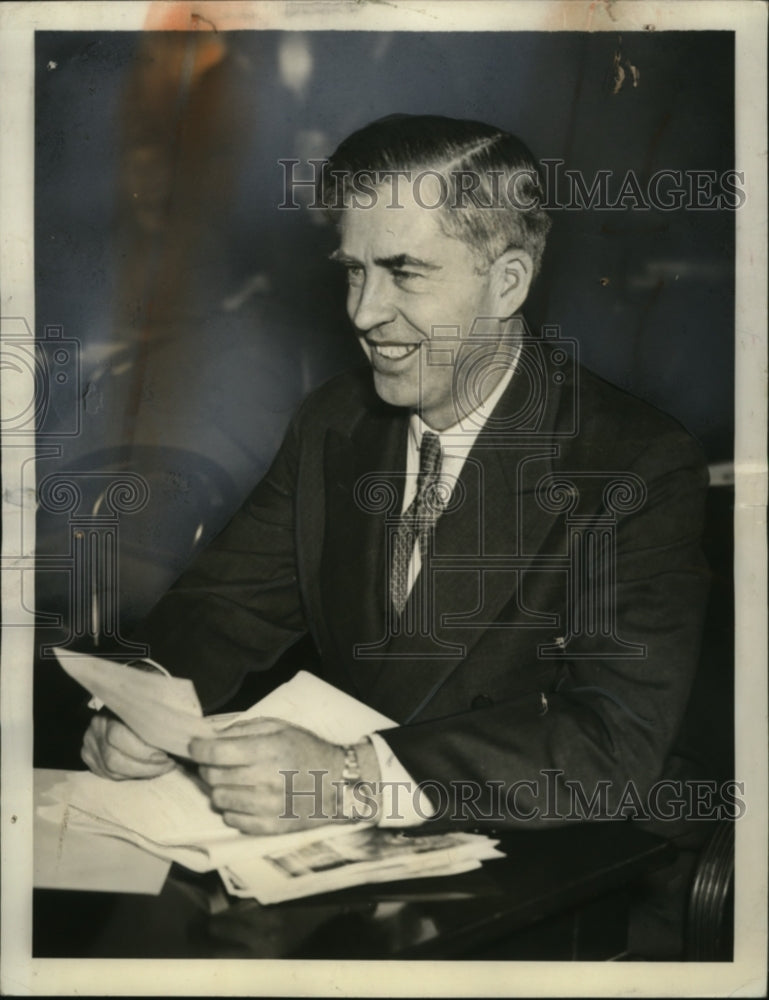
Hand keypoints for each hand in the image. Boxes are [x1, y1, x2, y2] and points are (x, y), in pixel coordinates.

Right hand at [81, 713, 175, 779]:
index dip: (143, 751)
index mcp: (110, 711)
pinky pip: (107, 774)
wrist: (123, 704)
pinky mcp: (88, 756)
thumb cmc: (144, 707)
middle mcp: (95, 728)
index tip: (165, 756)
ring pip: (110, 770)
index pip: (118, 736)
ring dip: (139, 774)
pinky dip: (128, 776)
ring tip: (160, 768)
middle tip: (167, 765)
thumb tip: (184, 739)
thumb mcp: (151, 708)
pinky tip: (144, 771)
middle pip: (113, 758)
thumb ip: (160, 721)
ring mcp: (89, 743)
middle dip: (144, 767)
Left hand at [189, 719, 379, 834]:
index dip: (197, 749)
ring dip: (220, 789)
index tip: (194, 747)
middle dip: (209, 767)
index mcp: (266, 750)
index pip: (215, 753)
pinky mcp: (269, 827)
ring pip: (218, 800)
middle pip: (212, 776)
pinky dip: (232, 810)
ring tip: (234, 781)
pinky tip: (246, 799)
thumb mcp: (281, 727)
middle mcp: (264, 779)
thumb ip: (245, 728)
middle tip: (219, 762)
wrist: (339, 784)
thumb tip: (213, 736)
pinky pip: (232, 820)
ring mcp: (266, 806)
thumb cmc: (308, 751)